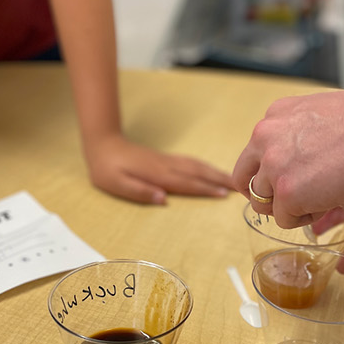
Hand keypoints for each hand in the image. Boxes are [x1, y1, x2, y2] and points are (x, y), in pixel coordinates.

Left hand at [85, 133, 232, 204]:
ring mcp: (167, 160)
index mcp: (156, 174)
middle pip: (197, 172)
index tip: (224, 195)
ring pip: (196, 165)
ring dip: (215, 172)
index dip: (205, 189)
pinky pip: (190, 162)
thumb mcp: (116, 185)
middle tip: (241, 186)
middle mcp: (166, 166)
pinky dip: (204, 167)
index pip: (186, 183)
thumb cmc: (106, 169)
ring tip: (233, 179)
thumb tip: (162, 199)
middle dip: (219, 179)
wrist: (103, 145)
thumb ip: (139, 191)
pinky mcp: (164, 159)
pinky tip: (210, 171)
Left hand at [231, 81, 343, 228]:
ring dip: (291, 206)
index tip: (285, 182)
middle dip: (267, 195)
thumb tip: (286, 161)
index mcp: (275, 116)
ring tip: (326, 191)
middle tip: (296, 199)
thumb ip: (297, 136)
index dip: (266, 175)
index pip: (252, 156)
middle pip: (246, 182)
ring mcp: (274, 166)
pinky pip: (285, 220)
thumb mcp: (323, 117)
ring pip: (265, 204)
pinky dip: (308, 217)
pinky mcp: (287, 193)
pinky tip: (333, 196)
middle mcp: (266, 137)